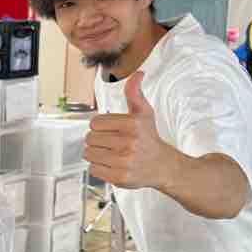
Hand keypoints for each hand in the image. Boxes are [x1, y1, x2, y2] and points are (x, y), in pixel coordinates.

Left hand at [85, 72, 170, 189]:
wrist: (163, 166)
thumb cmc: (149, 138)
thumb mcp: (144, 113)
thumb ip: (135, 93)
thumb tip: (137, 74)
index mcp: (132, 125)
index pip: (94, 122)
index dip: (100, 126)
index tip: (110, 129)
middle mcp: (128, 143)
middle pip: (90, 138)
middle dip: (97, 140)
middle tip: (111, 142)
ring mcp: (123, 161)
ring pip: (88, 154)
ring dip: (96, 153)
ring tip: (111, 153)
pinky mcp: (119, 177)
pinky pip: (93, 169)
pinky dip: (99, 167)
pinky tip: (112, 164)